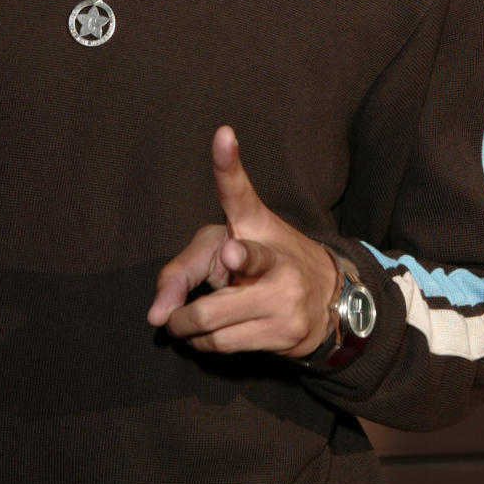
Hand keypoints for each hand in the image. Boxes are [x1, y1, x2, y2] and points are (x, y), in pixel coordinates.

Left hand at [147, 126, 338, 356]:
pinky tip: (216, 333)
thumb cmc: (263, 262)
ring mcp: (283, 300)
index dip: (228, 163)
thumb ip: (179, 272)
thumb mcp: (221, 248)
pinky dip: (207, 345)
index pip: (239, 192)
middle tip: (173, 315)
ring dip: (190, 331)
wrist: (327, 296)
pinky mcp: (286, 334)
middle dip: (181, 315)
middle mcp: (272, 260)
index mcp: (256, 224)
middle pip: (208, 302)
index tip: (223, 135)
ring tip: (195, 321)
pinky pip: (225, 347)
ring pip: (211, 329)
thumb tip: (155, 317)